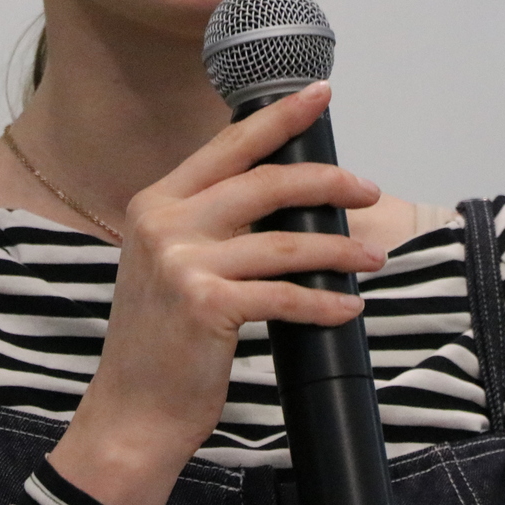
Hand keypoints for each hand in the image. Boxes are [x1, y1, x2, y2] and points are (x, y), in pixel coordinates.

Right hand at [46, 81, 385, 504]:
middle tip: (368, 190)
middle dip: (327, 182)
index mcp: (156, 202)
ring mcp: (182, 263)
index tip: (320, 94)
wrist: (133, 409)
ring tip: (372, 259)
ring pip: (285, 242)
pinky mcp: (205, 305)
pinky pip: (285, 295)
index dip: (279, 117)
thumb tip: (286, 191)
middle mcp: (164, 223)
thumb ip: (209, 222)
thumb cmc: (163, 338)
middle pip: (264, 183)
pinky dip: (324, 301)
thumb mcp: (170, 262)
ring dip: (339, 249)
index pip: (229, 146)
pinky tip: (347, 307)